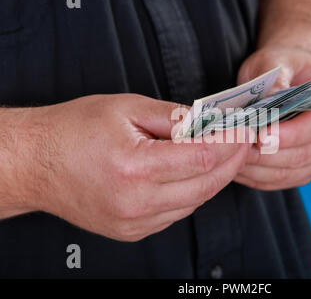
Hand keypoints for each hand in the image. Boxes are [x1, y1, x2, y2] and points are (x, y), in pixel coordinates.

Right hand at [13, 94, 249, 240]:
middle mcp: (138, 202)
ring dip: (213, 178)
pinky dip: (192, 194)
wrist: (36, 164)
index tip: (244, 131)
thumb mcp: (126, 109)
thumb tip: (208, 122)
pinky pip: (176, 214)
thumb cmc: (74, 131)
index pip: (203, 158)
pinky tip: (192, 174)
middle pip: (207, 185)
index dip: (230, 143)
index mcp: (136, 167)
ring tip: (222, 155)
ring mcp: (135, 222)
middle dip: (232, 162)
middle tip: (243, 143)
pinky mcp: (132, 231)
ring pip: (195, 203)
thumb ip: (173, 117)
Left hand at [234, 46, 310, 189]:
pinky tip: (236, 167)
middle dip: (268, 154)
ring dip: (259, 169)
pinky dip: (258, 177)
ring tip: (231, 157)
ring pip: (291, 173)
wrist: (291, 78)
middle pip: (305, 155)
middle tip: (237, 147)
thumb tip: (271, 98)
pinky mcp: (306, 169)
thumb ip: (276, 78)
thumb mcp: (278, 61)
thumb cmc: (286, 67)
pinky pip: (282, 181)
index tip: (261, 137)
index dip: (290, 135)